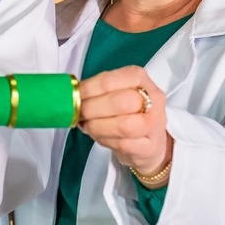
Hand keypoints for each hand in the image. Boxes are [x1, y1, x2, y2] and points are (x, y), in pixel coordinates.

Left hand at [77, 66, 171, 183]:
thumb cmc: (128, 113)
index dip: (87, 90)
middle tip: (79, 114)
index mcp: (139, 78)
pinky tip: (98, 136)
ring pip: (124, 126)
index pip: (110, 80)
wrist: (150, 142)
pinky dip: (105, 140)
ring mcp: (155, 123)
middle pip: (120, 102)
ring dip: (98, 127)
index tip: (73, 98)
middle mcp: (152, 98)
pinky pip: (123, 144)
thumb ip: (96, 91)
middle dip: (92, 109)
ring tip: (87, 126)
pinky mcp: (150, 146)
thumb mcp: (114, 93)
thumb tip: (69, 96)